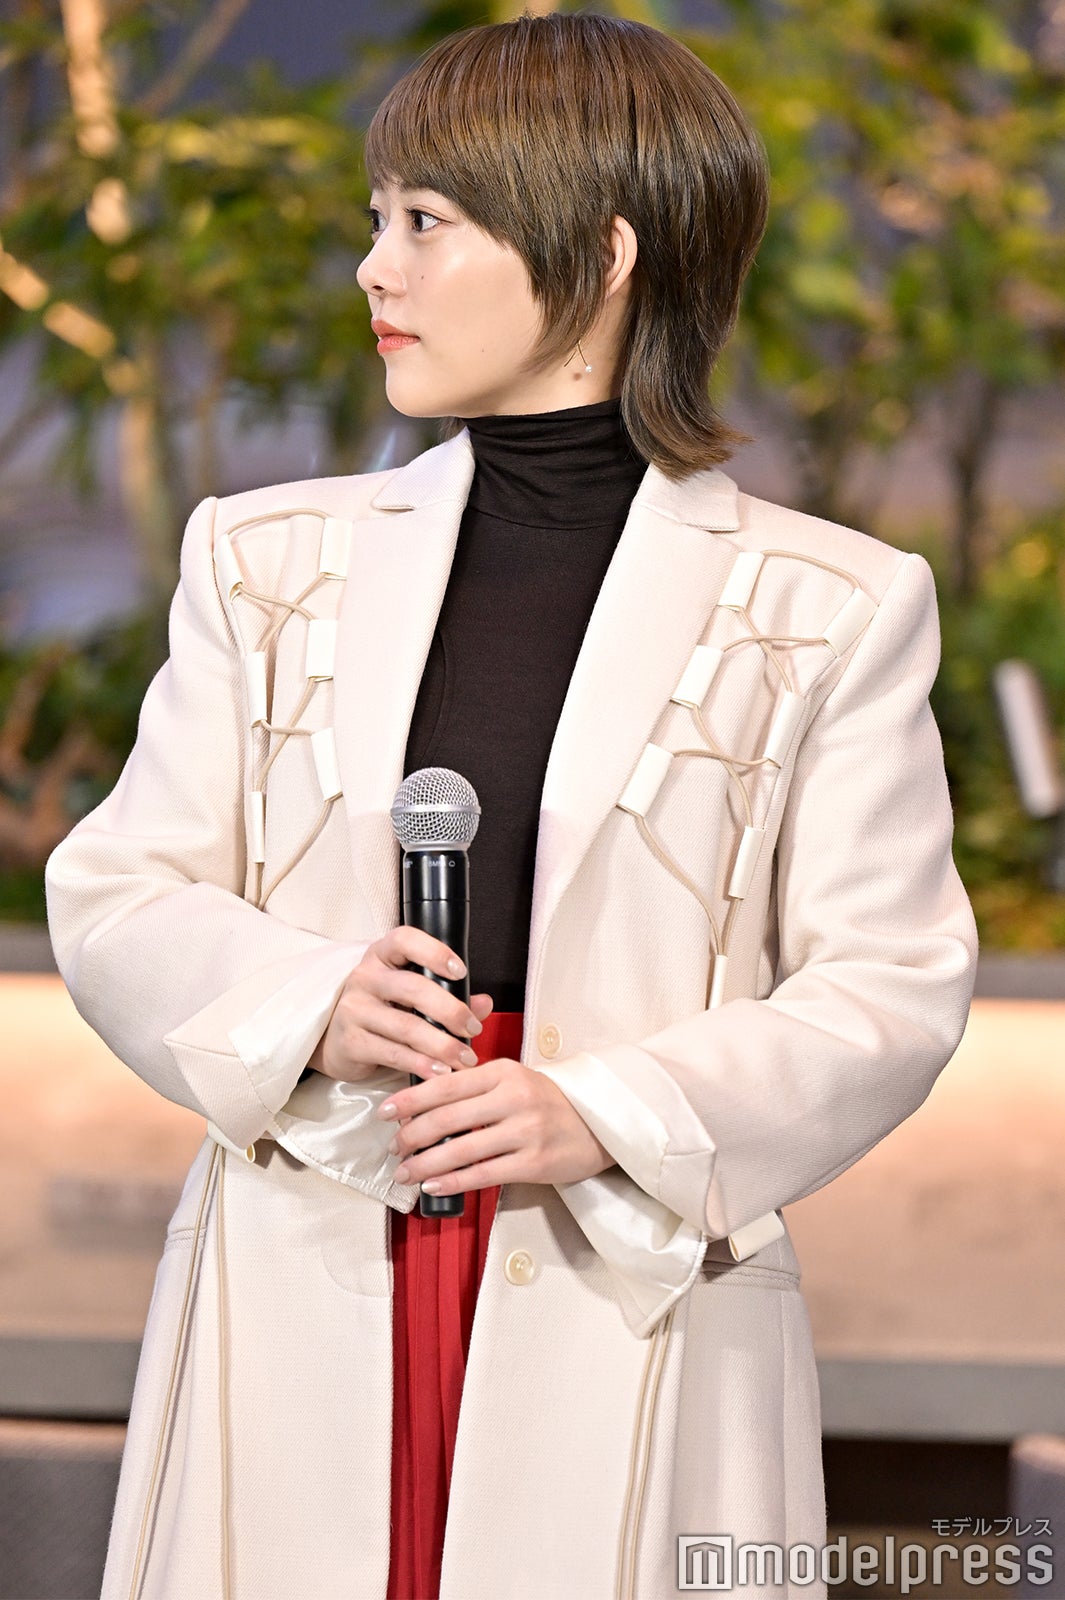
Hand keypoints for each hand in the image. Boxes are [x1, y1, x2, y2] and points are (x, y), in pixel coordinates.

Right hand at [307, 925, 493, 1083]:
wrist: (333, 1039)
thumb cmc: (381, 1009)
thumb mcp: (409, 995)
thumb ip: (449, 995)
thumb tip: (484, 1003)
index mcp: (381, 956)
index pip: (404, 940)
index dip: (434, 952)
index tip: (461, 972)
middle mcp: (365, 977)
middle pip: (413, 988)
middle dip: (450, 1010)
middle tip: (473, 1029)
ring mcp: (354, 1010)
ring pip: (406, 1026)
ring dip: (442, 1045)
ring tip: (464, 1058)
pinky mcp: (351, 1042)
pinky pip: (393, 1053)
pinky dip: (421, 1064)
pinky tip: (440, 1072)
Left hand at [377, 1056, 615, 1195]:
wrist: (599, 1124)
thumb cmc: (546, 1102)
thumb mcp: (514, 1079)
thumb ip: (473, 1085)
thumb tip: (421, 1100)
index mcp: (504, 1071)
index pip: (446, 1084)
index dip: (410, 1099)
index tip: (385, 1112)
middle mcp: (514, 1097)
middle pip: (448, 1118)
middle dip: (411, 1135)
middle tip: (392, 1148)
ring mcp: (525, 1130)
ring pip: (461, 1149)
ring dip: (425, 1163)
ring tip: (404, 1172)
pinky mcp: (534, 1162)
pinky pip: (483, 1173)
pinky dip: (453, 1180)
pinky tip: (433, 1184)